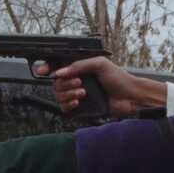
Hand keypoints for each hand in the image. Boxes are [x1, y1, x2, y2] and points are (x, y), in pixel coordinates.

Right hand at [41, 57, 166, 117]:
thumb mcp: (99, 64)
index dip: (47, 68)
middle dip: (64, 83)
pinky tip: (78, 102)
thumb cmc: (118, 78)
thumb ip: (79, 65)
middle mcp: (76, 81)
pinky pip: (64, 108)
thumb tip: (60, 72)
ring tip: (83, 93)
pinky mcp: (81, 108)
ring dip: (68, 94)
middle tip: (79, 83)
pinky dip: (68, 105)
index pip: (57, 67)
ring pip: (59, 96)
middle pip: (56, 83)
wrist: (130, 96)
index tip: (43, 71)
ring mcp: (78, 94)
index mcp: (79, 68)